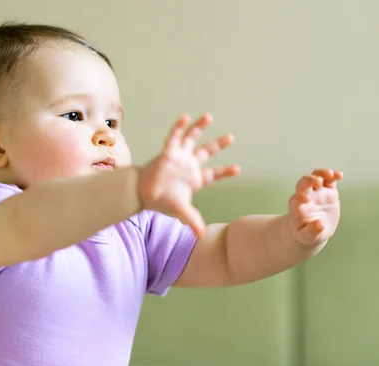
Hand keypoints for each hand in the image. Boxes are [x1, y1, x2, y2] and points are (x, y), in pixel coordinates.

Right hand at [138, 113, 239, 236]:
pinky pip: (174, 137)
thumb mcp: (180, 211)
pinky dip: (179, 127)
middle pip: (207, 152)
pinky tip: (186, 117)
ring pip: (191, 139)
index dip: (224, 171)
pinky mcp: (167, 151)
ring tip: (209, 116)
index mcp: (195, 179)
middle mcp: (188, 165)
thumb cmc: (161, 201)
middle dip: (218, 144)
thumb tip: (202, 235)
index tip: (237, 169)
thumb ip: (192, 220)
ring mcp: (178, 157)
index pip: (213, 174)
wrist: (141, 193)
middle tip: (231, 137)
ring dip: (199, 128)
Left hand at [288, 168, 342, 245]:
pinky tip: (340, 175)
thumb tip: (320, 224)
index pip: (296, 201)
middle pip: (303, 184)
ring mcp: (316, 192)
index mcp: (297, 209)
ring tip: (330, 174)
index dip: (300, 198)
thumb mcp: (308, 237)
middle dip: (309, 181)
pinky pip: (329, 180)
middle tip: (317, 181)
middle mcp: (305, 197)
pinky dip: (333, 176)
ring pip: (316, 177)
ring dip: (321, 174)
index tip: (306, 198)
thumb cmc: (306, 234)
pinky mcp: (327, 191)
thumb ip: (313, 231)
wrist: (311, 229)